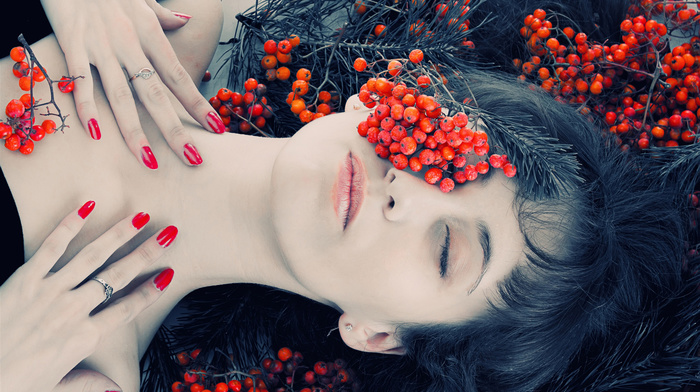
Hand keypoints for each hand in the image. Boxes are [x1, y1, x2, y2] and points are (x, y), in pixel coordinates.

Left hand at [0, 201, 176, 390]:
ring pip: (93, 257)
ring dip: (119, 235)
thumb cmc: (12, 385)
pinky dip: (69, 226)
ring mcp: (49, 292)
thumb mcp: (55, 389)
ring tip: (139, 217)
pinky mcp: (24, 280)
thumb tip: (117, 389)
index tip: (168, 275)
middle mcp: (72, 311)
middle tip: (168, 234)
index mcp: (83, 338)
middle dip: (147, 253)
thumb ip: (88, 385)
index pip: (127, 309)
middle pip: (118, 276)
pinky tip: (86, 209)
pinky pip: (51, 248)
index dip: (151, 291)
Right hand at [39, 0, 224, 167]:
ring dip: (135, 132)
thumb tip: (185, 21)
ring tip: (149, 160)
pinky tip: (96, 133)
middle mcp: (130, 45)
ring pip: (121, 96)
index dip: (198, 105)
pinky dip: (86, 107)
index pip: (178, 77)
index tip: (217, 128)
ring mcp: (101, 47)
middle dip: (175, 130)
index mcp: (150, 35)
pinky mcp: (72, 44)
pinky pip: (80, 81)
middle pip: (156, 95)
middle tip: (193, 159)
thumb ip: (164, 16)